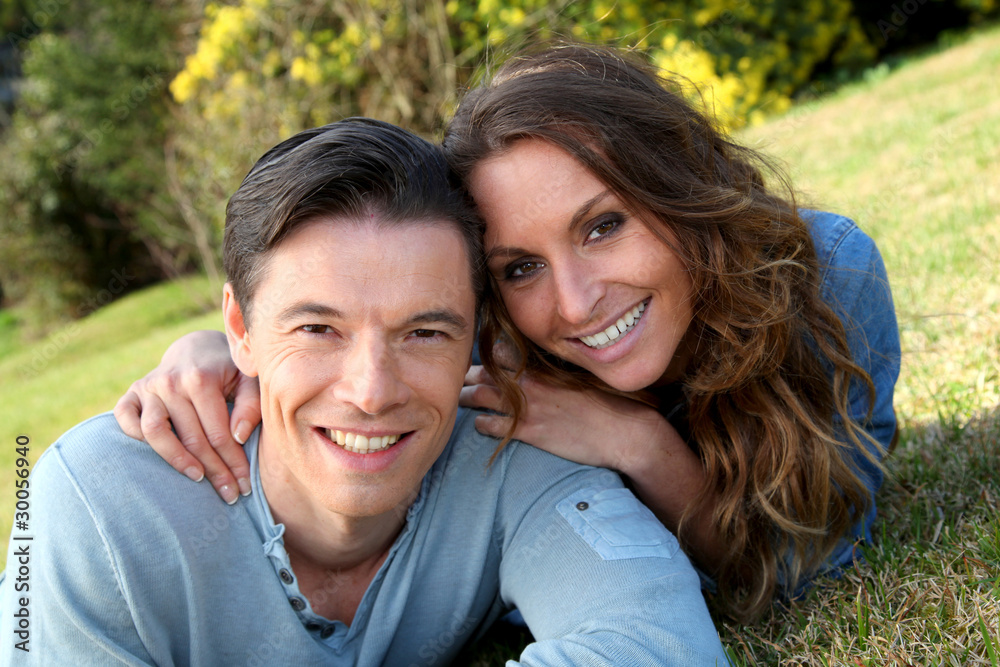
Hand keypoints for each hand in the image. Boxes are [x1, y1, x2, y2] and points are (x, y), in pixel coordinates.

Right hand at [113, 330, 261, 503]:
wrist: (197, 349)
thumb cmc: (229, 370)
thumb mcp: (248, 380)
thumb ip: (250, 405)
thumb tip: (237, 437)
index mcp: (201, 378)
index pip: (218, 433)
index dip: (233, 463)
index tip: (243, 486)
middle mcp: (170, 382)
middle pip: (192, 439)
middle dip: (214, 471)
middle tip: (229, 494)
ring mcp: (148, 388)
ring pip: (155, 434)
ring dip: (177, 461)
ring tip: (198, 478)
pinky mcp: (131, 394)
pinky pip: (126, 420)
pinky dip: (137, 439)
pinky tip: (159, 457)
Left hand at [460, 365, 669, 472]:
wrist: (623, 431)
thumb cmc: (606, 403)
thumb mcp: (579, 377)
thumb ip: (553, 370)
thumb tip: (537, 366)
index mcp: (543, 366)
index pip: (500, 351)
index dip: (484, 354)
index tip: (476, 359)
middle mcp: (530, 382)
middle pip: (483, 372)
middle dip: (466, 375)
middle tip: (456, 378)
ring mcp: (527, 407)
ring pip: (479, 396)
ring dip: (466, 397)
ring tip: (459, 399)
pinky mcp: (528, 431)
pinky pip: (490, 425)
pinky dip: (480, 424)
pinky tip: (480, 424)